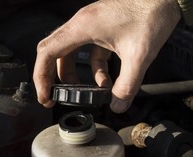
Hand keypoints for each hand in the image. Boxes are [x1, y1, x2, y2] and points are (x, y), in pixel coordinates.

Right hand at [33, 0, 180, 112]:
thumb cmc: (151, 14)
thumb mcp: (139, 55)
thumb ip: (127, 85)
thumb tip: (117, 106)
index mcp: (82, 27)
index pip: (48, 52)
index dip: (41, 77)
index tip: (46, 96)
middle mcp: (82, 24)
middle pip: (54, 53)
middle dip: (52, 77)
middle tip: (54, 97)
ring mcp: (91, 25)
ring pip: (70, 53)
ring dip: (75, 75)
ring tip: (86, 93)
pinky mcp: (102, 28)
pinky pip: (89, 52)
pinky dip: (94, 69)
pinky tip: (106, 81)